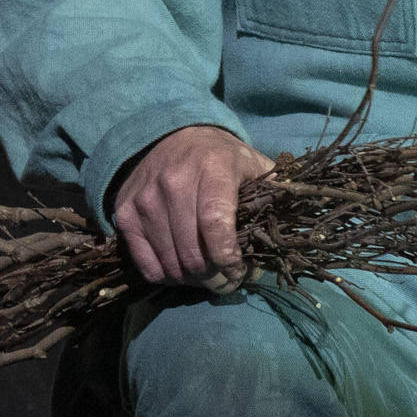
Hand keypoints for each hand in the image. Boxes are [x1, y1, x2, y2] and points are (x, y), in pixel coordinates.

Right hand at [112, 124, 272, 286]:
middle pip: (194, 254)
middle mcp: (174, 183)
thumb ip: (275, 194)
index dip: (229, 259)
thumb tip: (292, 238)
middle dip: (216, 279)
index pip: (216, 225)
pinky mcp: (124, 214)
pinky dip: (167, 277)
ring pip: (171, 265)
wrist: (169, 134)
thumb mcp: (253, 164)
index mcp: (212, 168)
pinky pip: (146, 265)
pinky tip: (182, 270)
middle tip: (229, 282)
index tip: (240, 271)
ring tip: (209, 277)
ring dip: (193, 282)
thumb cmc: (220, 157)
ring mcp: (145, 200)